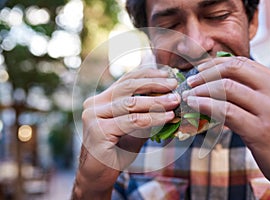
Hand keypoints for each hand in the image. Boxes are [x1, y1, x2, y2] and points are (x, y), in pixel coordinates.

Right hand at [74, 68, 178, 197]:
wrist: (99, 174)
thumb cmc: (118, 149)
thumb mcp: (133, 126)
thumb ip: (145, 112)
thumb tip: (170, 100)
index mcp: (102, 99)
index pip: (126, 80)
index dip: (147, 74)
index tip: (167, 74)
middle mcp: (94, 104)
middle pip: (127, 87)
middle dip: (154, 84)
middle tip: (174, 85)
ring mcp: (94, 117)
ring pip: (130, 103)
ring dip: (156, 101)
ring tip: (174, 101)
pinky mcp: (98, 131)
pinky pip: (131, 121)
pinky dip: (152, 118)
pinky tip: (167, 117)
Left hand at [182, 56, 269, 195]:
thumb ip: (252, 93)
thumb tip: (217, 85)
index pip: (242, 63)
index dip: (216, 64)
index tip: (200, 69)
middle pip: (232, 70)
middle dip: (206, 74)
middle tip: (190, 81)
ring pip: (226, 88)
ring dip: (201, 90)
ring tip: (188, 95)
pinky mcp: (261, 131)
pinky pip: (226, 111)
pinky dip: (205, 105)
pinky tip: (194, 105)